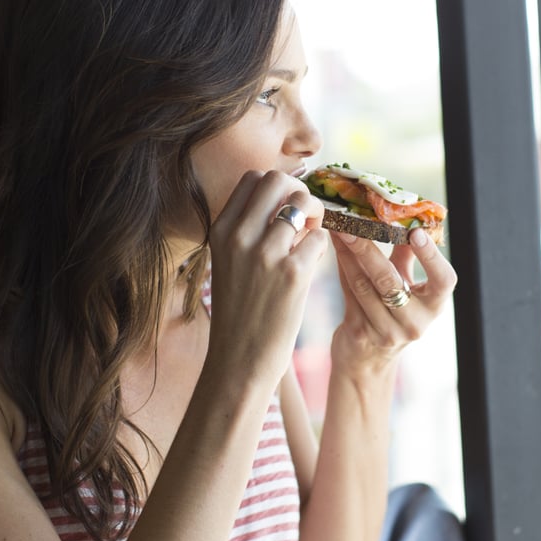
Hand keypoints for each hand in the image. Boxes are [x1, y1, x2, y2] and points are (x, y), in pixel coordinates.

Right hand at [206, 171, 327, 387]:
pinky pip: (319, 238)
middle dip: (299, 192)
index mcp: (221, 231)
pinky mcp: (293, 275)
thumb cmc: (239, 313)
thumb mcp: (229, 263)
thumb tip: (286, 199)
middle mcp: (240, 236)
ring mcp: (266, 254)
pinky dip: (319, 249)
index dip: (278, 188)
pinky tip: (308, 269)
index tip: (285, 210)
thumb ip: (248, 230)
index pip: (254, 178)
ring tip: (308, 244)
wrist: (238, 361)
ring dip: (314, 218)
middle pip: (279, 179)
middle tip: (304, 220)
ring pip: (303, 203)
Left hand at [329, 228, 456, 371]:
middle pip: (390, 280)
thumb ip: (408, 256)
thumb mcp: (409, 287)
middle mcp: (413, 322)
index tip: (416, 232)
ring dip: (348, 254)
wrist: (369, 359)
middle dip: (369, 248)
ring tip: (338, 229)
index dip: (431, 257)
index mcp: (433, 307)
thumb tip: (404, 217)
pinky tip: (335, 248)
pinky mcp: (360, 333)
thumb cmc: (393, 313)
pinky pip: (349, 292)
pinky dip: (341, 267)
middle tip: (353, 222)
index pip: (444, 281)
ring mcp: (386, 331)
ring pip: (364, 284)